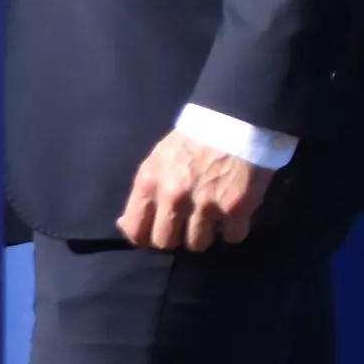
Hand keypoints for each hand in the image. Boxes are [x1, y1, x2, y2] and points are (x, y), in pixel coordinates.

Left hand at [118, 130, 275, 252]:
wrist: (239, 118)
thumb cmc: (195, 138)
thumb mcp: (158, 159)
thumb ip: (144, 193)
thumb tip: (124, 224)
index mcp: (150, 183)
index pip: (136, 232)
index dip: (146, 239)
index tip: (160, 232)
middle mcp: (173, 197)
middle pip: (166, 242)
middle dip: (178, 236)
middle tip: (190, 224)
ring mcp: (205, 204)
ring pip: (198, 244)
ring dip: (207, 234)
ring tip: (214, 218)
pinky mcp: (236, 208)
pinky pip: (232, 237)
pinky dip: (235, 230)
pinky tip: (236, 214)